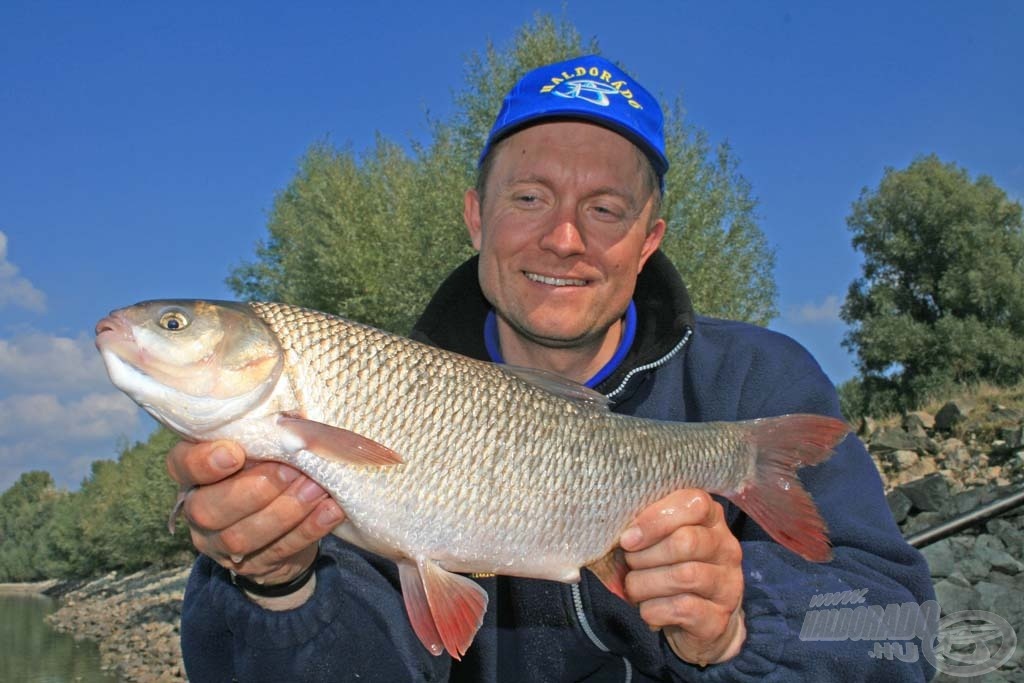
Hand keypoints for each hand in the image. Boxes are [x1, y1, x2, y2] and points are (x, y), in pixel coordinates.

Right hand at [166, 440, 344, 586]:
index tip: (235, 453)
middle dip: (254, 490)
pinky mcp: (253, 566)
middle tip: (292, 471)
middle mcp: (198, 510)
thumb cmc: (269, 469)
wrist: (282, 526)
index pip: (182, 465)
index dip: (204, 462)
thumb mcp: (262, 449)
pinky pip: (279, 551)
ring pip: (242, 536)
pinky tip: (331, 510)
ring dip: (285, 511)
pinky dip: (309, 530)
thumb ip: (267, 437)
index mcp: (194, 473)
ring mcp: (220, 544)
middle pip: (208, 508)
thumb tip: (296, 421)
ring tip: (317, 489)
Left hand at [619, 489, 745, 666]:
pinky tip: (648, 608)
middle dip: (645, 556)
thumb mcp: (660, 539)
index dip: (655, 519)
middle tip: (630, 564)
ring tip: (635, 588)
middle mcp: (726, 548)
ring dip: (645, 584)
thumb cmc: (670, 568)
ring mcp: (727, 584)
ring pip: (684, 576)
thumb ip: (646, 527)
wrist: (697, 620)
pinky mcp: (718, 617)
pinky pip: (681, 608)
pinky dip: (653, 609)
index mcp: (711, 519)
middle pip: (686, 541)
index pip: (695, 504)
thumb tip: (622, 534)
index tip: (628, 538)